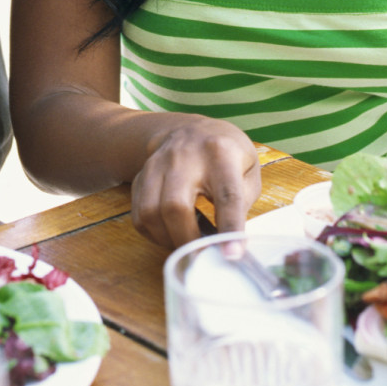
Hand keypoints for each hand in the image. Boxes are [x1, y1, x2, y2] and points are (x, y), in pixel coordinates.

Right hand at [131, 116, 260, 247]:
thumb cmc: (226, 154)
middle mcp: (185, 156)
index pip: (227, 196)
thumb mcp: (248, 169)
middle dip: (188, 240)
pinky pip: (139, 214)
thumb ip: (241, 202)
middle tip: (202, 254)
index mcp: (221, 153)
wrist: (189, 129)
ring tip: (186, 242)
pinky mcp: (142, 175)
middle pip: (175, 206)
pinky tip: (170, 232)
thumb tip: (230, 241)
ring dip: (168, 238)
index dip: (230, 228)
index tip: (233, 255)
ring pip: (151, 212)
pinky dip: (153, 233)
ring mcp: (158, 164)